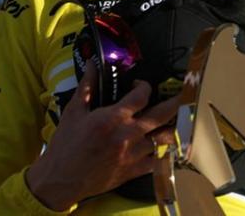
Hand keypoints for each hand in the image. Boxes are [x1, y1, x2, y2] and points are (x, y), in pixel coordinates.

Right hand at [25, 64, 180, 210]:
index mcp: (113, 118)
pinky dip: (162, 154)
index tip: (139, 86)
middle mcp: (128, 134)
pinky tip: (163, 148)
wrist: (61, 180)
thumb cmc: (65, 145)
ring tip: (176, 121)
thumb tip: (93, 64)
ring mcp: (133, 154)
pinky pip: (157, 162)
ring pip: (163, 139)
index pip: (142, 95)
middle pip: (162, 114)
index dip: (144, 86)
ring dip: (170, 128)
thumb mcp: (73, 111)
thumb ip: (88, 86)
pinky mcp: (134, 171)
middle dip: (176, 102)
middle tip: (184, 95)